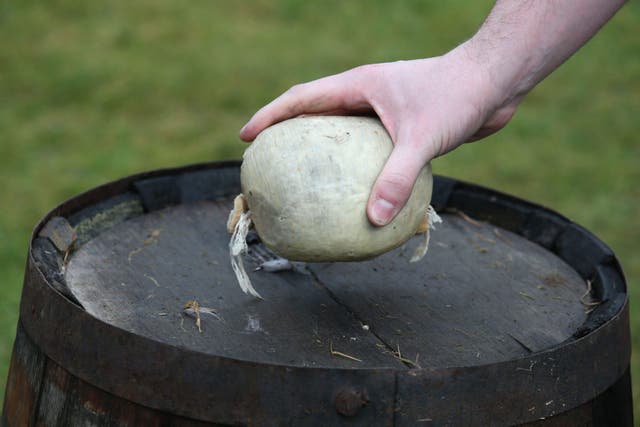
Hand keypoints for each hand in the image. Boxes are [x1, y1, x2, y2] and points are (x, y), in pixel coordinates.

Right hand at [240, 44, 518, 225]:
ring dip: (321, 154)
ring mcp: (382, 111)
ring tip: (304, 183)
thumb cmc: (458, 96)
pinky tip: (356, 194)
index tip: (246, 137)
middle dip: (287, 135)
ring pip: (341, 134)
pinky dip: (355, 168)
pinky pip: (368, 150)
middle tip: (268, 163)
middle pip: (313, 114)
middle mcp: (366, 96)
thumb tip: (373, 220)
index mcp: (358, 86)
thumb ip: (396, 178)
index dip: (270, 116)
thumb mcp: (422, 138)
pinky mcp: (401, 128)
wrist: (495, 82)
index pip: (302, 98)